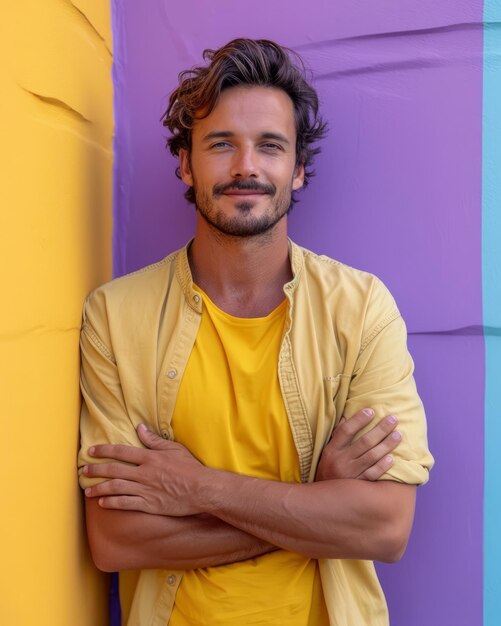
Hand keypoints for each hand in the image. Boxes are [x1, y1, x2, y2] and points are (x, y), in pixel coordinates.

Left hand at [83, 424, 206, 515]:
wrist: (201, 489)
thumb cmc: (190, 467)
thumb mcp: (174, 448)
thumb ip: (154, 440)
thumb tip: (140, 428)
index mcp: (149, 457)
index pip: (121, 452)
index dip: (104, 451)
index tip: (91, 451)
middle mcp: (144, 473)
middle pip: (114, 470)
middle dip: (96, 470)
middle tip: (83, 472)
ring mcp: (145, 490)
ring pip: (116, 488)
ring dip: (99, 488)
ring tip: (88, 490)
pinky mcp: (148, 504)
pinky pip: (125, 504)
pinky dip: (112, 503)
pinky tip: (103, 503)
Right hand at [316, 408, 400, 480]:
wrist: (324, 498)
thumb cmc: (329, 469)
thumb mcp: (328, 452)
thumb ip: (337, 435)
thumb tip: (347, 416)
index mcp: (331, 450)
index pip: (346, 431)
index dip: (358, 420)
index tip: (371, 410)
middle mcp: (340, 461)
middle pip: (364, 442)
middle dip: (380, 429)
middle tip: (393, 419)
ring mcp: (350, 474)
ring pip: (371, 457)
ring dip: (386, 445)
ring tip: (398, 434)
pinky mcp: (358, 486)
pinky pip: (373, 474)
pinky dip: (383, 466)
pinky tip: (392, 458)